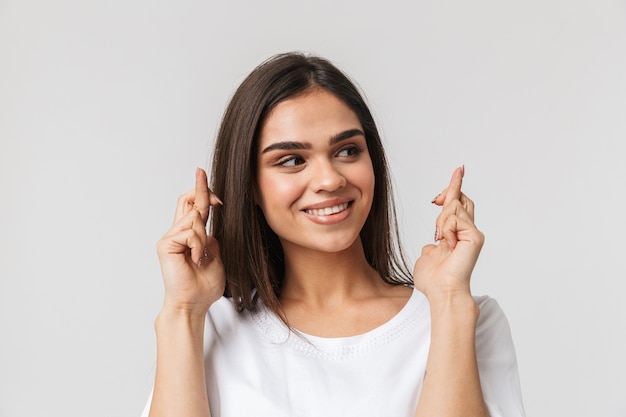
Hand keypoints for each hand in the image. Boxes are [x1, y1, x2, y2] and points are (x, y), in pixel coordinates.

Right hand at [156, 168, 224, 313]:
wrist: (194, 303)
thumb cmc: (203, 286)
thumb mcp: (215, 256)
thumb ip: (211, 239)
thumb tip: (209, 229)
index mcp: (189, 235)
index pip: (192, 205)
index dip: (200, 189)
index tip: (202, 174)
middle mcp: (177, 233)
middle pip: (186, 200)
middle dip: (202, 192)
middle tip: (217, 199)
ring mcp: (170, 238)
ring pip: (194, 219)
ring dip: (204, 237)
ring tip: (202, 257)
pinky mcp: (166, 245)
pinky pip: (190, 233)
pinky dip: (198, 246)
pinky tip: (196, 260)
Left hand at [413, 166, 483, 298]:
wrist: (441, 292)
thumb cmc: (433, 280)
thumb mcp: (428, 256)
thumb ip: (432, 246)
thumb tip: (432, 245)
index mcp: (458, 235)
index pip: (460, 204)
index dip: (456, 186)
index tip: (459, 170)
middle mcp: (469, 231)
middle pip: (460, 199)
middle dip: (448, 195)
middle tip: (438, 206)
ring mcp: (473, 232)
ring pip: (453, 207)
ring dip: (441, 222)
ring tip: (442, 240)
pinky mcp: (475, 236)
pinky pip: (454, 219)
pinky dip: (445, 230)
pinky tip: (448, 244)